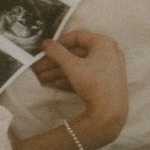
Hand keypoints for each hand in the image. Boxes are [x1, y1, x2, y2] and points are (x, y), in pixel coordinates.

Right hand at [31, 29, 128, 148]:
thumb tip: (45, 42)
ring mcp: (108, 68)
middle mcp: (108, 53)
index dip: (60, 42)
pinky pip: (86, 76)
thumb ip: (57, 52)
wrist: (110, 113)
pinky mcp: (105, 82)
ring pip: (79, 66)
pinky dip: (71, 78)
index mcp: (103, 44)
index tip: (46, 49)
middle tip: (39, 66)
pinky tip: (57, 84)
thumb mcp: (72, 66)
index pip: (78, 36)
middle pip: (76, 53)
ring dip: (59, 71)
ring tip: (42, 78)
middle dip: (56, 61)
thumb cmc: (93, 83)